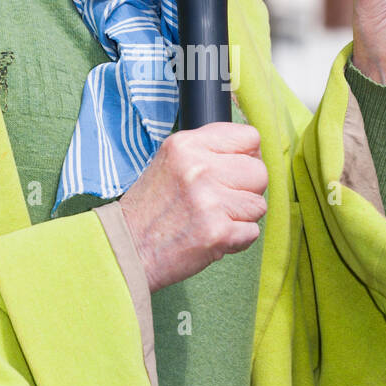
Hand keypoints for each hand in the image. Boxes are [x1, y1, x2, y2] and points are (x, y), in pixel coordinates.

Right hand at [119, 122, 267, 292]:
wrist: (126, 249)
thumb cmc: (151, 208)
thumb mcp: (171, 162)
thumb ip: (207, 152)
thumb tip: (251, 153)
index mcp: (187, 144)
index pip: (249, 137)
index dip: (248, 156)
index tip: (236, 171)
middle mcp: (199, 168)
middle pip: (259, 172)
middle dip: (247, 190)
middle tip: (221, 202)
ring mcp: (209, 200)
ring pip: (258, 205)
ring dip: (241, 217)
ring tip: (212, 220)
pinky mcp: (217, 232)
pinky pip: (252, 233)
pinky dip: (236, 240)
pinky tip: (212, 238)